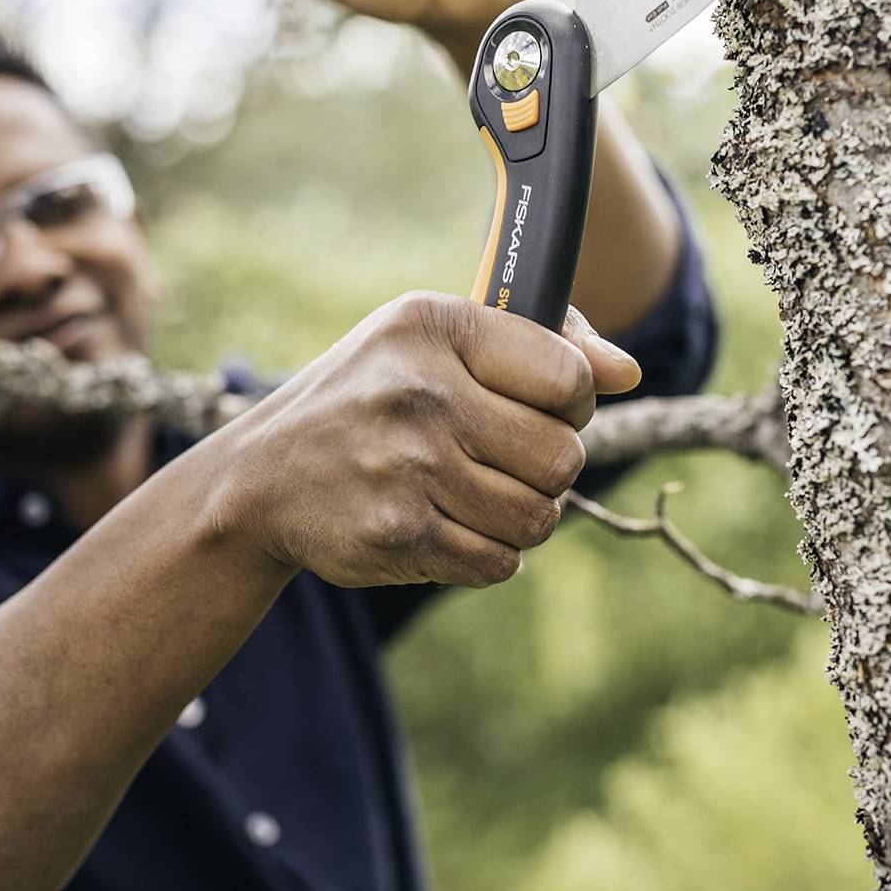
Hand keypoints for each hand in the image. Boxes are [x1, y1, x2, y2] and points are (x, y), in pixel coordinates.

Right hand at [227, 292, 640, 589]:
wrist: (261, 479)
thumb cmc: (370, 397)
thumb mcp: (435, 341)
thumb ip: (540, 345)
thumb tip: (629, 373)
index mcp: (433, 327)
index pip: (568, 377)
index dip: (573, 403)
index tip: (541, 409)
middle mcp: (420, 393)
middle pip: (563, 457)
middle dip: (547, 468)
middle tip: (504, 460)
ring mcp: (408, 468)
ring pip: (539, 517)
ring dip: (520, 516)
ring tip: (476, 495)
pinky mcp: (399, 536)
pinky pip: (499, 562)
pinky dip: (488, 553)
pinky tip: (449, 525)